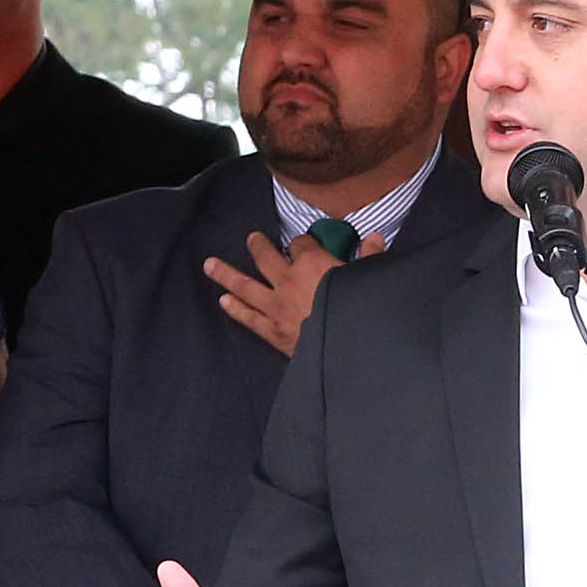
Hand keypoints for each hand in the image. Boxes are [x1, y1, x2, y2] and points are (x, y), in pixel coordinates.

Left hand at [206, 229, 384, 357]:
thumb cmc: (359, 310)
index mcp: (312, 263)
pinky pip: (248, 317)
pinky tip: (224, 301)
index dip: (302, 242)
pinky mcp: (272, 330)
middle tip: (251, 238)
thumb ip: (370, 257)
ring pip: (245, 285)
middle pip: (265, 257)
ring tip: (210, 264)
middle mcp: (288, 280)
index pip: (301, 244)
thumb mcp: (369, 278)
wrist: (347, 348)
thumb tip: (376, 238)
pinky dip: (235, 308)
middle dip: (257, 245)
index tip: (304, 244)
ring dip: (226, 274)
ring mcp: (276, 306)